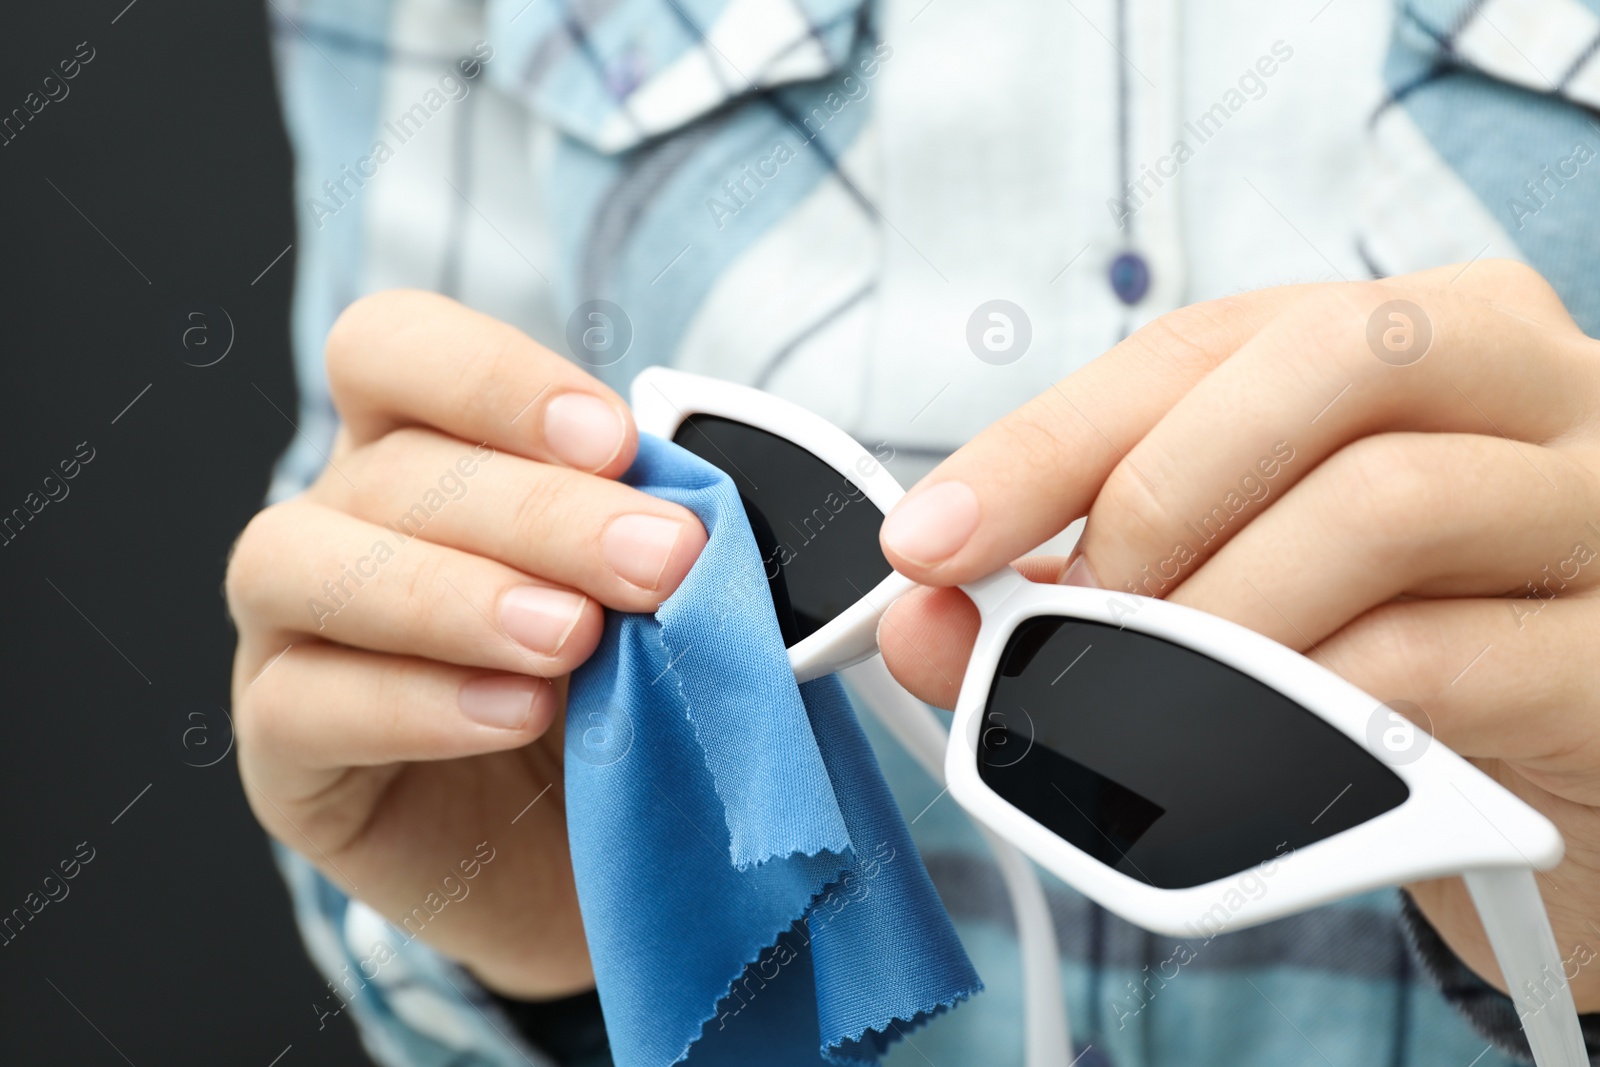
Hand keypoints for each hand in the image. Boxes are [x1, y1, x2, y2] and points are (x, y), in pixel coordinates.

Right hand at [225, 292, 706, 997]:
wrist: (620, 856)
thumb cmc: (637, 701)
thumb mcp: (665, 601)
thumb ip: (660, 533)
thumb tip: (700, 501)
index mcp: (423, 449)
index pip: (396, 349)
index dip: (493, 378)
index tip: (616, 441)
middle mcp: (341, 523)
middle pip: (388, 468)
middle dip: (537, 510)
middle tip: (659, 560)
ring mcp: (292, 636)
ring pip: (301, 564)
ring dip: (451, 592)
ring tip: (572, 638)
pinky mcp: (285, 758)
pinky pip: (300, 707)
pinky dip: (416, 703)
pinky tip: (517, 713)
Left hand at [877, 261, 1599, 1009]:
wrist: (1557, 785)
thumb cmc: (1388, 659)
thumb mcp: (1235, 592)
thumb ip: (1073, 598)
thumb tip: (920, 622)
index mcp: (1411, 338)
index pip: (1199, 347)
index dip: (1043, 444)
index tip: (926, 541)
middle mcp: (1524, 386)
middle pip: (1317, 365)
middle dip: (1152, 496)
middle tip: (1086, 615)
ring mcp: (1592, 511)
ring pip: (1382, 501)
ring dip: (1218, 615)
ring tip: (1161, 689)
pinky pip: (1433, 660)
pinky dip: (1298, 709)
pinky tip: (1256, 747)